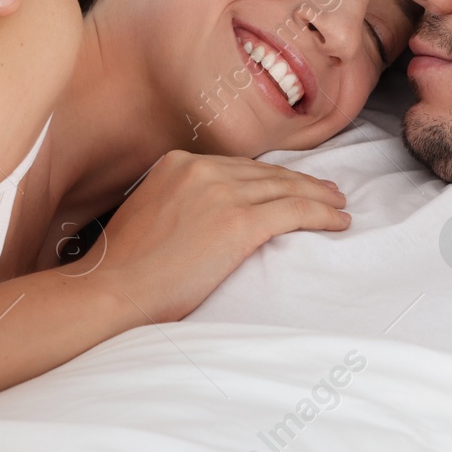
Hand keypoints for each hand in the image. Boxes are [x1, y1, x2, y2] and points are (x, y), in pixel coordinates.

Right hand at [79, 151, 349, 321]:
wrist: (112, 289)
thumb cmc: (124, 267)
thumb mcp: (149, 212)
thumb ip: (179, 201)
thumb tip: (205, 216)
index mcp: (178, 163)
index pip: (239, 166)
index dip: (271, 176)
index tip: (290, 184)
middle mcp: (202, 169)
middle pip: (266, 173)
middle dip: (301, 182)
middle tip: (328, 191)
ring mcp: (222, 193)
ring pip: (287, 188)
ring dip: (319, 197)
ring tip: (338, 205)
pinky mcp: (239, 223)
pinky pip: (295, 212)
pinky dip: (322, 215)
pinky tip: (339, 222)